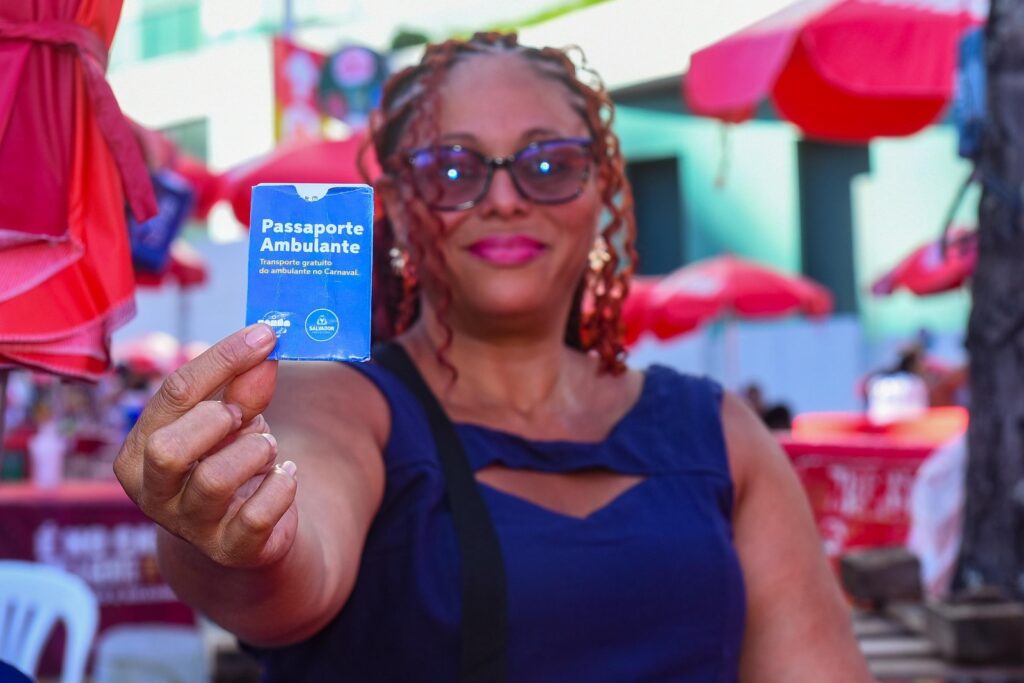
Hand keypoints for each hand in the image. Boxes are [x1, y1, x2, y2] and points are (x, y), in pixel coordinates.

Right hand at [114, 324, 297, 568]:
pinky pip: (258, 515)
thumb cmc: (230, 460)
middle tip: (244, 415)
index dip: (226, 358)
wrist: (249, 531)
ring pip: (213, 481)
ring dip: (254, 451)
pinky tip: (285, 476)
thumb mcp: (233, 419)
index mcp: (140, 450)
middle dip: (217, 420)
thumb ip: (244, 388)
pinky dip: (282, 487)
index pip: (175, 393)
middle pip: (169, 449)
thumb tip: (264, 351)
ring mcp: (189, 526)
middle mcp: (153, 492)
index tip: (266, 334)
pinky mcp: (229, 549)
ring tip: (267, 448)